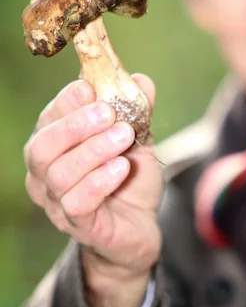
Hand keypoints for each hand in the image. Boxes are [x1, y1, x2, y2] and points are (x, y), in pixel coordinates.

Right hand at [24, 75, 162, 306]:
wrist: (140, 225)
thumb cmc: (128, 177)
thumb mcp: (137, 138)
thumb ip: (137, 110)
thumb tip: (142, 81)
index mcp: (55, 145)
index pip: (48, 119)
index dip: (65, 102)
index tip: (89, 88)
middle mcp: (45, 174)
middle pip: (41, 147)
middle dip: (74, 126)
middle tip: (108, 113)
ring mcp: (57, 203)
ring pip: (59, 175)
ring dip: (93, 150)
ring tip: (124, 136)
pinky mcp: (79, 226)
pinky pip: (77, 204)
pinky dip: (98, 182)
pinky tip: (121, 167)